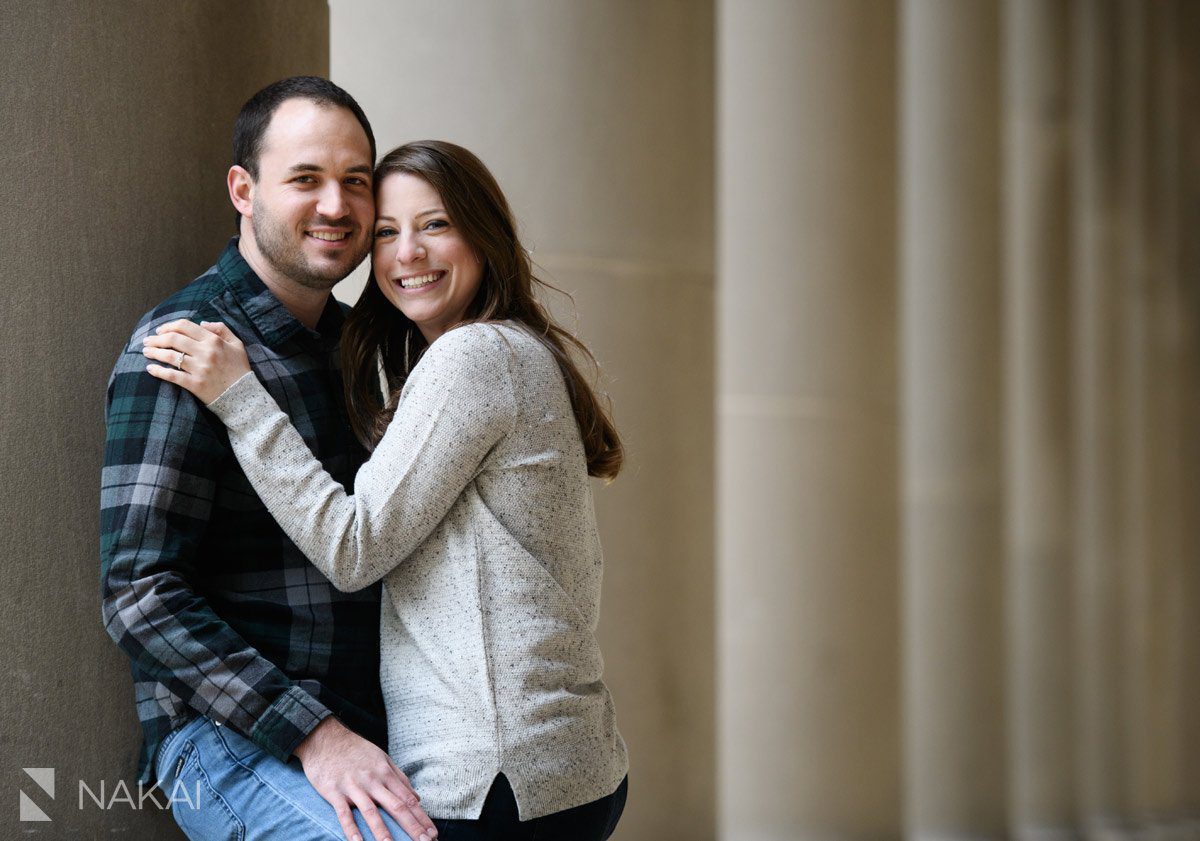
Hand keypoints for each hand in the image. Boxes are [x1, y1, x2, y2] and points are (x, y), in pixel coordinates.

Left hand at [142, 319, 251, 403]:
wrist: (244, 396)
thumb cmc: (239, 369)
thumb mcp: (237, 344)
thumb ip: (221, 329)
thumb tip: (202, 322)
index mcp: (214, 340)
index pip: (185, 326)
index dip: (168, 326)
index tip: (159, 330)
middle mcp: (205, 352)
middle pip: (173, 339)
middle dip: (156, 338)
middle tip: (147, 341)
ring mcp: (200, 369)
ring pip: (170, 356)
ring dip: (154, 352)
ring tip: (145, 352)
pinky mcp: (195, 384)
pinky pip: (172, 376)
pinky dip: (158, 371)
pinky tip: (150, 369)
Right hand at [294, 717, 436, 840]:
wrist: (325, 738)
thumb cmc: (356, 750)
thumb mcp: (382, 758)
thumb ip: (400, 778)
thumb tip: (417, 798)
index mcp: (386, 773)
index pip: (408, 799)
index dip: (421, 818)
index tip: (432, 833)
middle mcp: (373, 781)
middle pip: (396, 806)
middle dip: (412, 827)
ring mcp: (354, 787)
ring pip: (371, 812)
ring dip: (383, 832)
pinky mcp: (334, 792)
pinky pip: (344, 814)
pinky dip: (351, 830)